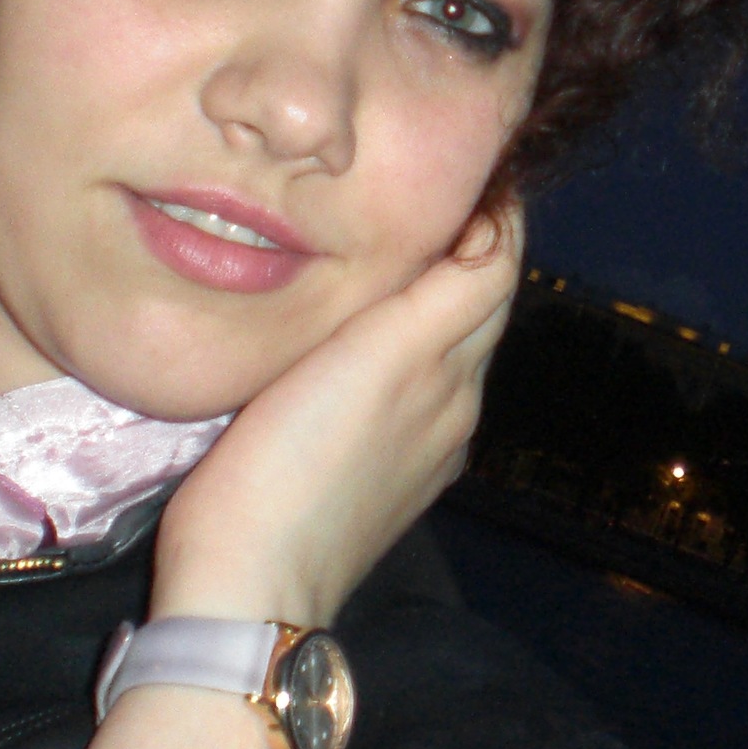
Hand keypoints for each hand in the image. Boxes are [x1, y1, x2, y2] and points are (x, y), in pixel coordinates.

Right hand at [148, 204, 520, 629]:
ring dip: (437, 298)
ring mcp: (425, 451)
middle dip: (468, 246)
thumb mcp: (371, 356)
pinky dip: (412, 351)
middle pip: (480, 307)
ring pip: (448, 350)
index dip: (492, 211)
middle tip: (424, 187)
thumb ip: (441, 292)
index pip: (498, 268)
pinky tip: (366, 344)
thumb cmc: (290, 464)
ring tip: (387, 250)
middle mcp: (455, 408)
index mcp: (451, 370)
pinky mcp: (391, 484)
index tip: (465, 158)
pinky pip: (419, 396)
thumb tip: (491, 227)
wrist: (249, 590)